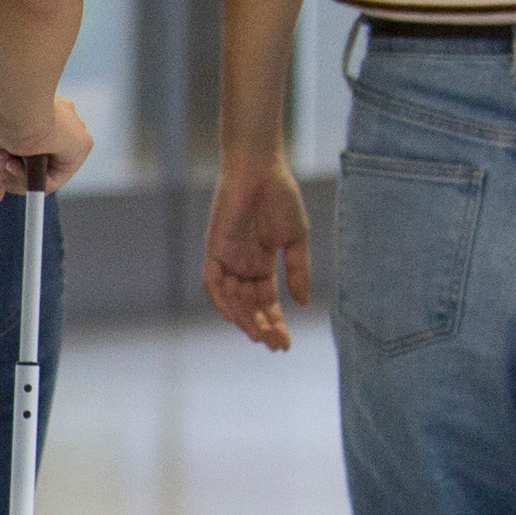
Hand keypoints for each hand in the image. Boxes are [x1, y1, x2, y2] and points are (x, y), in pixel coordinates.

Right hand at [0, 77, 91, 199]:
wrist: (12, 100)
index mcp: (38, 116)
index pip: (28, 151)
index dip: (6, 165)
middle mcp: (56, 124)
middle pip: (33, 167)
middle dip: (9, 171)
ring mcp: (68, 135)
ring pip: (41, 176)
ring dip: (15, 177)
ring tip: (3, 160)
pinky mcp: (81, 144)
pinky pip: (51, 181)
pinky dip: (29, 182)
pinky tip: (15, 166)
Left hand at [204, 154, 311, 350]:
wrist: (261, 170)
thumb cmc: (280, 197)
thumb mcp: (295, 239)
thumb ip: (298, 271)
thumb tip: (303, 304)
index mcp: (262, 265)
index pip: (267, 302)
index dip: (276, 323)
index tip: (286, 344)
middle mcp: (242, 266)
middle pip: (249, 306)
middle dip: (261, 326)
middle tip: (274, 344)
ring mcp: (227, 259)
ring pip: (231, 300)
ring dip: (244, 319)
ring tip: (259, 335)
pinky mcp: (214, 249)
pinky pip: (213, 282)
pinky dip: (222, 300)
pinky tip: (235, 316)